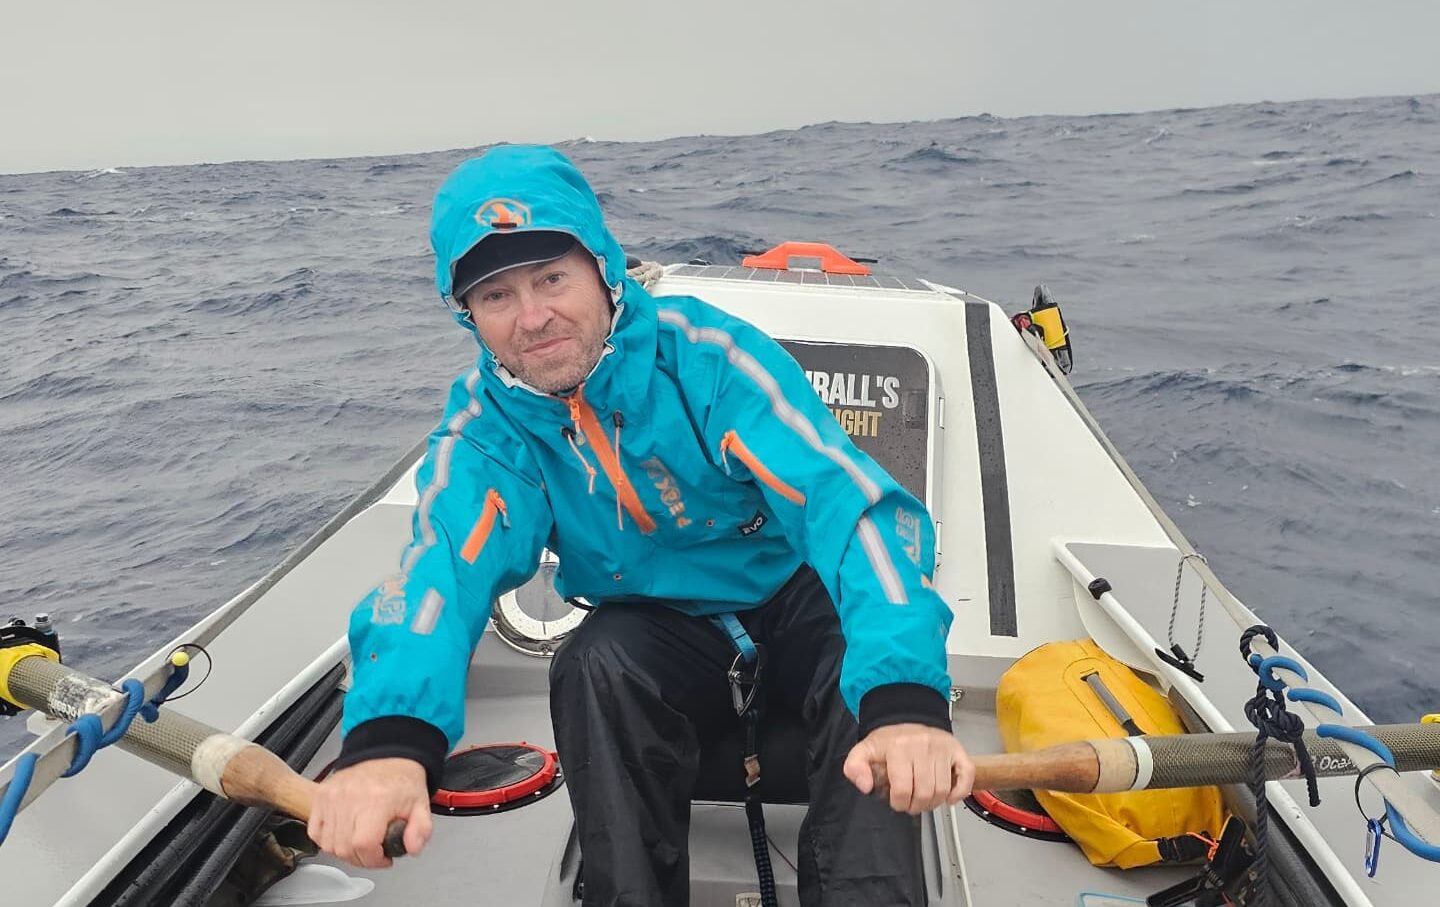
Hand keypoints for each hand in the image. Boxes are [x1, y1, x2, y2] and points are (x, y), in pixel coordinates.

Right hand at [308, 758, 431, 867]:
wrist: (387, 756)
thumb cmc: (402, 781)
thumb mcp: (421, 805)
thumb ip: (421, 830)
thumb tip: (412, 847)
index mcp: (376, 800)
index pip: (363, 844)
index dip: (373, 859)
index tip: (383, 857)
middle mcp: (349, 797)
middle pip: (344, 848)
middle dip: (362, 859)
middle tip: (374, 852)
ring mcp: (331, 797)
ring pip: (328, 844)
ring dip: (345, 852)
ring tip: (361, 844)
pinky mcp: (321, 796)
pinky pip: (315, 832)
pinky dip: (327, 841)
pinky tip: (344, 836)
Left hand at [843, 723, 974, 813]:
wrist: (907, 717)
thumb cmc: (889, 740)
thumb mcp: (864, 750)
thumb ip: (854, 768)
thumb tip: (864, 785)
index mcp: (899, 747)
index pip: (903, 789)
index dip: (899, 803)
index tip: (897, 801)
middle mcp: (922, 746)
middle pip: (926, 792)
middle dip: (917, 806)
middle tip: (911, 803)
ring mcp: (942, 748)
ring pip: (943, 789)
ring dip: (934, 802)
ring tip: (925, 799)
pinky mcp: (957, 750)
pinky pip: (966, 775)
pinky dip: (960, 791)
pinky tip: (949, 797)